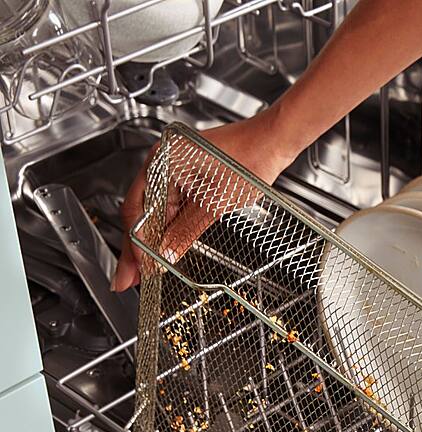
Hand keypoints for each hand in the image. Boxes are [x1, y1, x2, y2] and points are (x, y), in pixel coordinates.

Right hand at [112, 113, 295, 291]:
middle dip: (136, 248)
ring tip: (144, 270)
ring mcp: (173, 167)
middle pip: (141, 212)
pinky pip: (168, 204)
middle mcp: (162, 162)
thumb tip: (167, 254)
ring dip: (150, 240)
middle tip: (129, 278)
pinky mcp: (187, 174)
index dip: (136, 245)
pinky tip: (162, 246)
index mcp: (162, 163)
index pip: (137, 211)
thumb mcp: (215, 204)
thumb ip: (186, 231)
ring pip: (154, 211)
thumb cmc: (249, 159)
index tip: (136, 271)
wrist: (271, 142)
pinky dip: (165, 227)